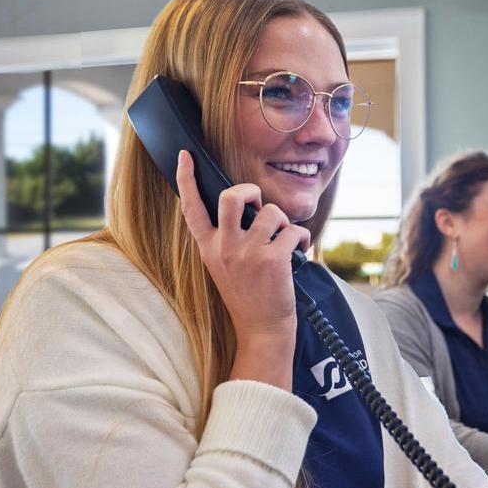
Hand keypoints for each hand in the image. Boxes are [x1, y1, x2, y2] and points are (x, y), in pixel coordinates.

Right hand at [176, 150, 309, 386]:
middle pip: (232, 197)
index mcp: (209, 248)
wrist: (261, 330)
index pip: (191, 208)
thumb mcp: (223, 267)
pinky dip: (302, 237)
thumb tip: (247, 208)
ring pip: (271, 212)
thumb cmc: (248, 297)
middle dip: (251, 190)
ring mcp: (248, 253)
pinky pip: (293, 230)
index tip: (185, 157)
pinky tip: (300, 250)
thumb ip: (226, 239)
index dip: (186, 179)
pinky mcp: (273, 259)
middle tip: (259, 202)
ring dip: (284, 222)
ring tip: (284, 239)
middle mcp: (225, 247)